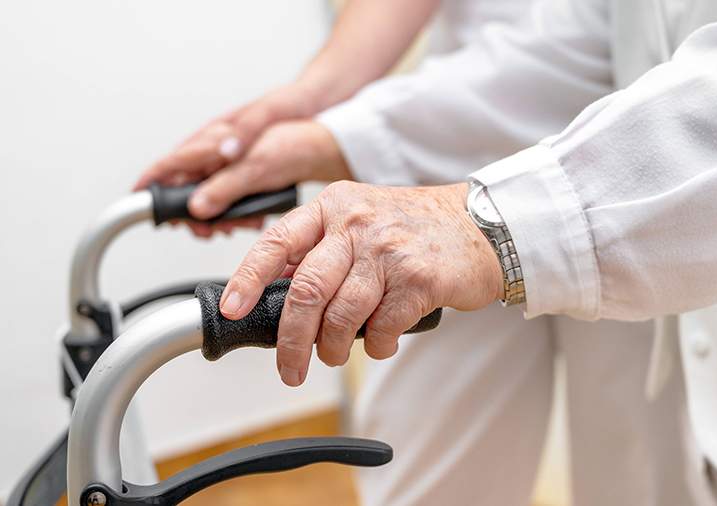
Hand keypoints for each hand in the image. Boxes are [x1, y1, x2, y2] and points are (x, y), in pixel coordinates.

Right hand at [138, 120, 350, 237]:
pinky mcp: (240, 173)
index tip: (137, 200)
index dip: (150, 183)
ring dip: (218, 215)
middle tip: (207, 231)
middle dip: (194, 212)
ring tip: (235, 227)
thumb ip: (225, 185)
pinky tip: (250, 220)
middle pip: (185, 185)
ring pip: (207, 195)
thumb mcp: (258, 166)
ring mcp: (226, 162)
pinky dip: (234, 210)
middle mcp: (214, 150)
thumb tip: (197, 207)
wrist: (321, 141)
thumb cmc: (291, 140)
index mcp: (212, 141)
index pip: (170, 163)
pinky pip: (226, 196)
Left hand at [219, 182, 503, 385]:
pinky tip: (382, 342)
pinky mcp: (420, 278)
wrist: (484, 224)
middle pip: (306, 290)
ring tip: (337, 354)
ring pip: (342, 316)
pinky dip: (377, 346)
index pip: (276, 241)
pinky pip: (383, 328)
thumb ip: (321, 247)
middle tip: (290, 368)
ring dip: (334, 348)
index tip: (233, 309)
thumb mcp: (362, 216)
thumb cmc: (417, 228)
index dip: (248, 278)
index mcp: (334, 205)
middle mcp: (358, 222)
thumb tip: (276, 288)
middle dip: (292, 340)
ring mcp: (389, 250)